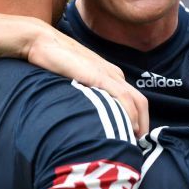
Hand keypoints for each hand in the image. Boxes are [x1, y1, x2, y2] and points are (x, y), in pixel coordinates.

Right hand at [27, 25, 148, 136]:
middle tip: (137, 146)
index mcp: (111, 75)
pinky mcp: (98, 76)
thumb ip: (85, 94)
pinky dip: (130, 113)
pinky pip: (122, 96)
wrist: (44, 42)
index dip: (138, 120)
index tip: (132, 138)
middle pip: (140, 102)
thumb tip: (86, 117)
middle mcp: (114, 75)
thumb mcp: (75, 81)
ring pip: (135, 101)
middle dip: (143, 125)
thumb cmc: (56, 62)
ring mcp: (108, 74)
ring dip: (139, 123)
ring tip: (134, 141)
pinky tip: (129, 126)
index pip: (133, 100)